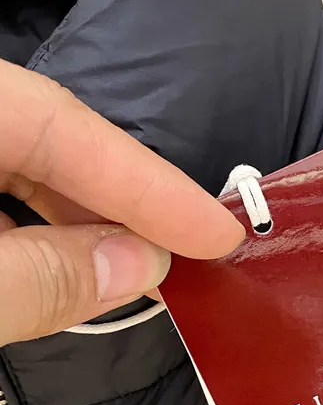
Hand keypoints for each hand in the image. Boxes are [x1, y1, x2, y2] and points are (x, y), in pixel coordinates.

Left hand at [0, 59, 244, 346]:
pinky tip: (69, 271)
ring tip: (140, 269)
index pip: (60, 124)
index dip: (149, 183)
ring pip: (17, 174)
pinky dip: (37, 241)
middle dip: (122, 205)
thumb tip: (139, 266)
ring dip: (83, 226)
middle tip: (190, 256)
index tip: (220, 235)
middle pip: (45, 144)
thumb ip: (38, 279)